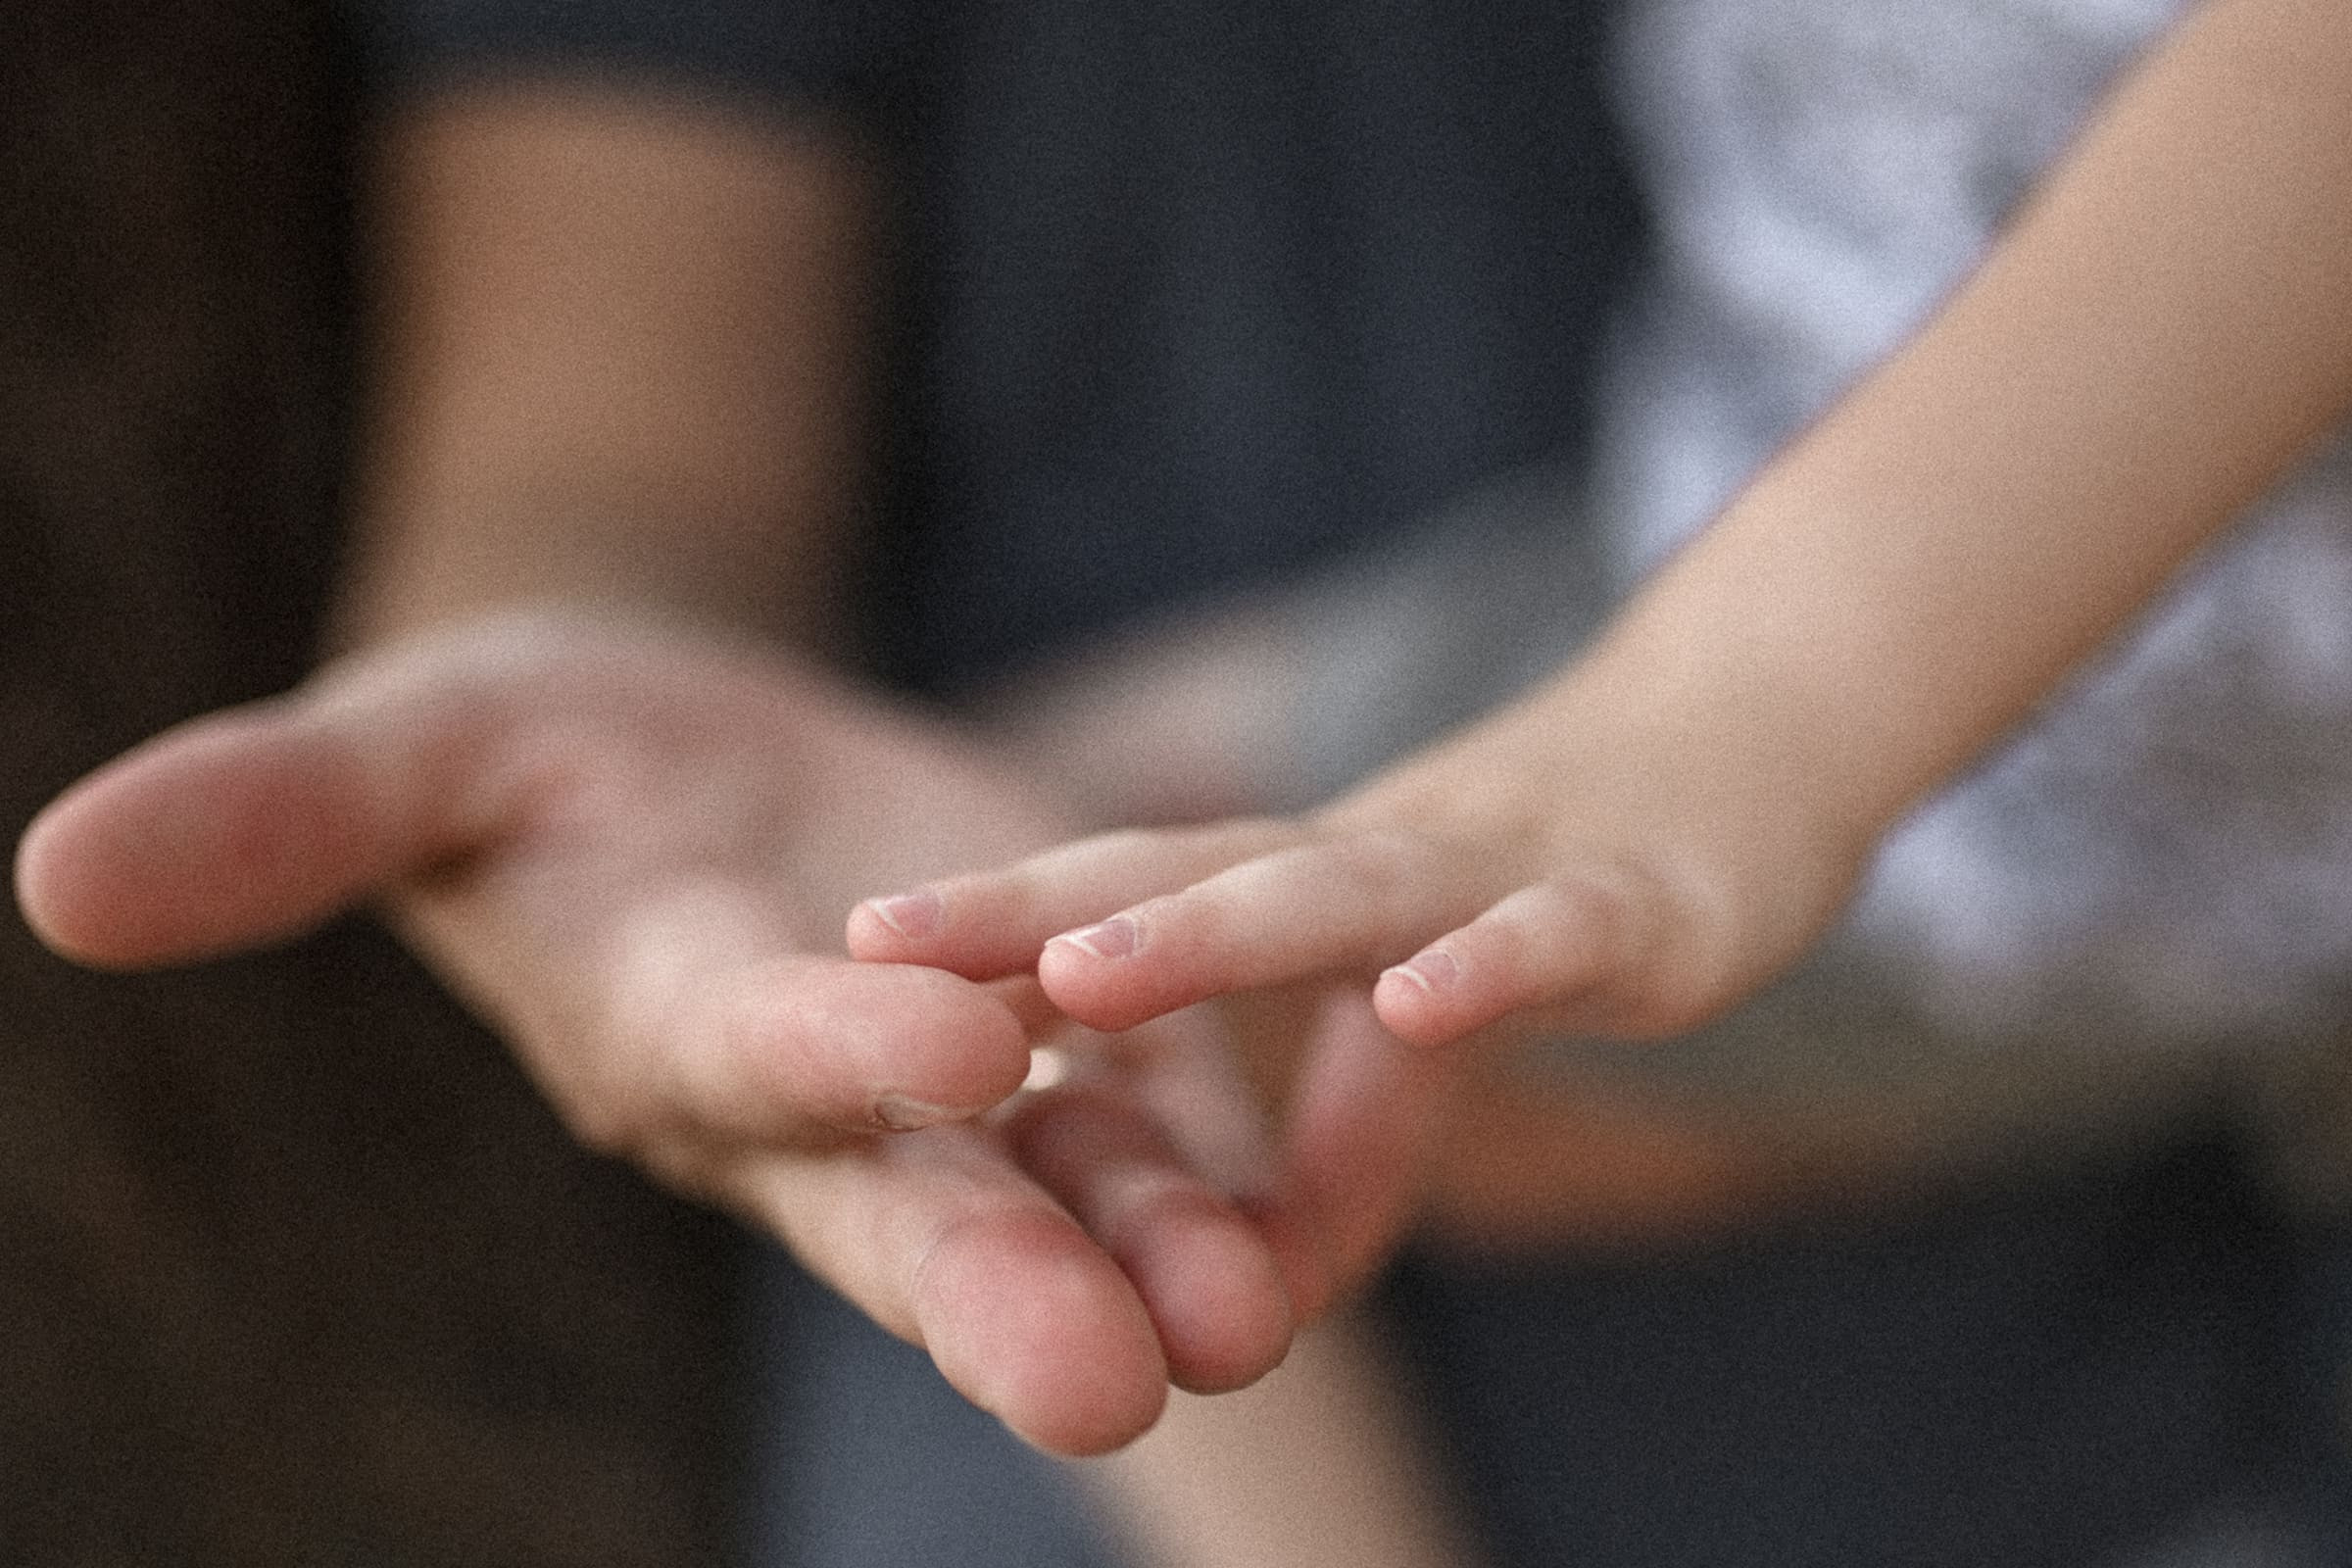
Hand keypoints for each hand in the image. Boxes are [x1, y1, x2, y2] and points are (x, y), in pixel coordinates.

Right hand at [12, 611, 1318, 1453]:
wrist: (683, 750)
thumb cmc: (531, 750)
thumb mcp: (420, 748)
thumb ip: (287, 815)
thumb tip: (57, 876)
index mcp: (670, 1022)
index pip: (748, 1060)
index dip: (828, 1056)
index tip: (933, 1045)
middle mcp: (833, 1098)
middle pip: (926, 1208)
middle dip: (1015, 1286)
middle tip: (1126, 1378)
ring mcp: (977, 1080)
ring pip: (1088, 1185)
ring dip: (1177, 1243)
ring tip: (1266, 1306)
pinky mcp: (1090, 1032)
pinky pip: (1199, 1098)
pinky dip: (1285, 1117)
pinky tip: (1392, 1105)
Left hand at [847, 694, 1869, 1276]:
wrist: (1752, 749)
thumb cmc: (1561, 880)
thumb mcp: (1432, 1011)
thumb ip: (1348, 1133)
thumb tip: (1261, 1277)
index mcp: (1310, 881)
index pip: (1131, 890)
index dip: (995, 921)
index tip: (848, 953)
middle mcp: (1371, 860)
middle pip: (1182, 871)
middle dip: (1029, 914)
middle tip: (875, 943)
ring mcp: (1495, 872)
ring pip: (1336, 892)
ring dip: (1208, 935)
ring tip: (1079, 975)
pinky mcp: (1630, 906)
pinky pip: (1549, 935)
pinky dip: (1485, 967)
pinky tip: (1413, 1003)